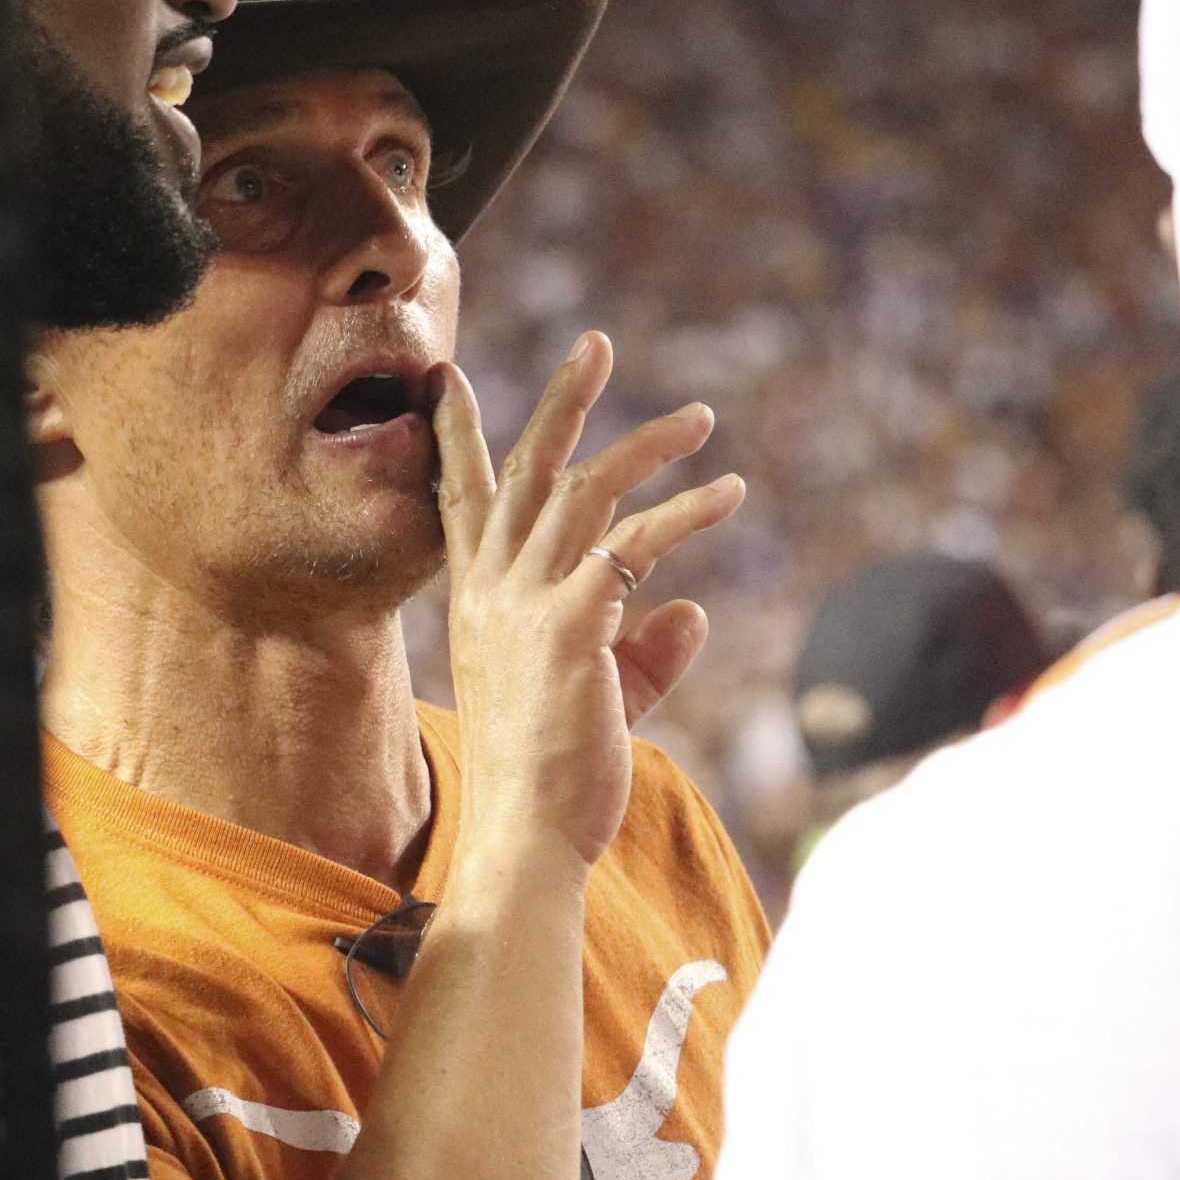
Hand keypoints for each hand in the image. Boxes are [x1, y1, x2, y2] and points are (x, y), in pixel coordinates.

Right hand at [431, 332, 745, 869]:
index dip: (460, 433)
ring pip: (588, 490)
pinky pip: (636, 543)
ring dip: (648, 443)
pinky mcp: (572, 623)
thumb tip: (691, 608)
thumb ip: (644, 649)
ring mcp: (527, 601)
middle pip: (526, 468)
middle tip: (595, 344)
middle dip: (562, 401)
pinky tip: (729, 493)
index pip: (461, 497)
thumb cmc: (553, 774)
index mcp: (477, 600)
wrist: (525, 834)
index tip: (449, 376)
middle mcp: (492, 588)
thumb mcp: (601, 696)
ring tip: (699, 416)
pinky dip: (687, 511)